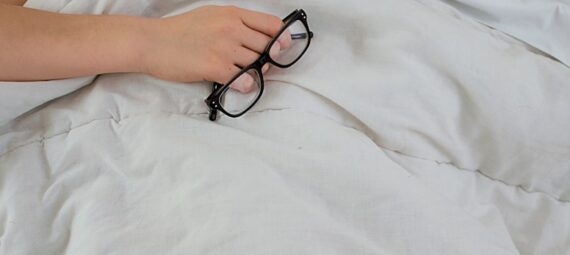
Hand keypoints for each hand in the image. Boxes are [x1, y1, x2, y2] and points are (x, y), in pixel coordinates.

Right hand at [142, 5, 289, 91]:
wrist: (152, 42)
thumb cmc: (179, 31)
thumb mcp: (211, 16)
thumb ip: (235, 24)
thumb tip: (258, 38)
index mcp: (232, 14)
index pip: (271, 24)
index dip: (282, 37)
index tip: (282, 47)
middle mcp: (231, 28)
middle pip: (268, 47)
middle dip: (269, 59)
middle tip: (260, 65)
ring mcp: (224, 48)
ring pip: (258, 64)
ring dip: (257, 73)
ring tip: (245, 74)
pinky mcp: (214, 67)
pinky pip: (244, 79)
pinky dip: (246, 84)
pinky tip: (238, 84)